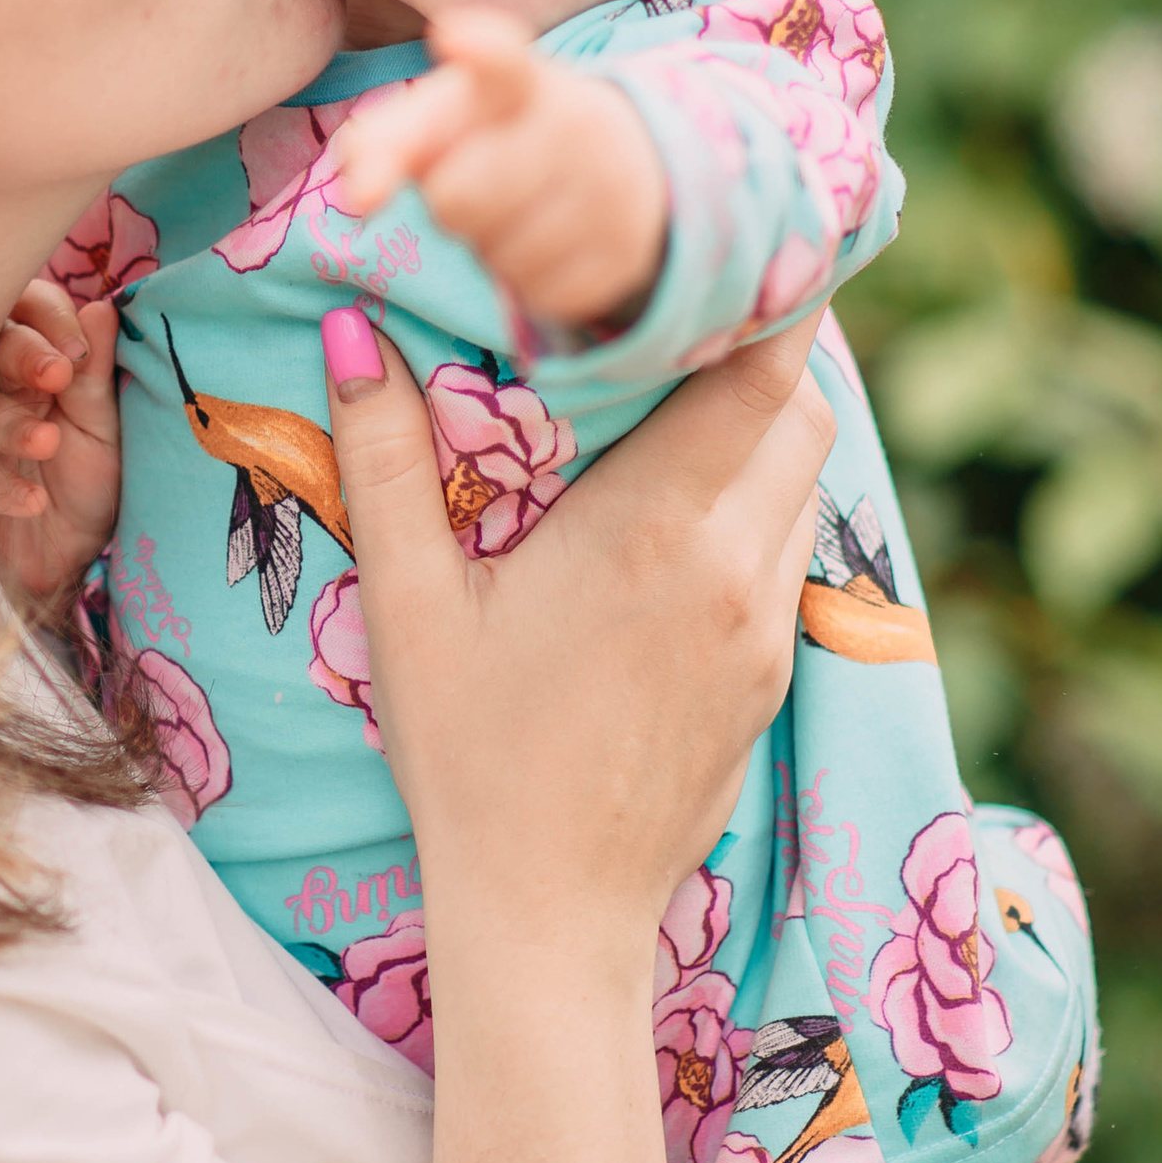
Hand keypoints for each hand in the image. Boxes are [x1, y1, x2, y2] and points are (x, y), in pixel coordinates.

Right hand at [0, 279, 120, 613]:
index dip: (47, 317)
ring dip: (9, 425)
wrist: (72, 557)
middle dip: (20, 357)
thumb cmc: (89, 482)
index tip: (75, 346)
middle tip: (55, 375)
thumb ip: (96, 373)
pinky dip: (0, 486)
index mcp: (33, 356)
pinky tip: (33, 499)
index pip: (25, 308)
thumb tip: (102, 309)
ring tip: (48, 441)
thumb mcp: (104, 427)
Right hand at [322, 309, 831, 993]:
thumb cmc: (469, 758)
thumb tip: (356, 332)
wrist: (551, 915)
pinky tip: (681, 503)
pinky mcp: (772, 674)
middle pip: (800, 406)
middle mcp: (737, 566)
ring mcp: (766, 625)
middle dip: (757, 346)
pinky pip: (788, 546)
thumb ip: (389, 458)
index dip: (754, 294)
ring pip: (805, 477)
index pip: (759, 367)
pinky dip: (757, 497)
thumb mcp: (411, 604)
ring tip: (678, 393)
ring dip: (760, 424)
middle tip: (683, 307)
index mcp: (659, 529)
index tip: (711, 247)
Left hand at [331, 9, 670, 336]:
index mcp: (521, 82)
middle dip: (449, 203)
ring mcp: (609, 191)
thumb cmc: (502, 135)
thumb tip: (360, 198)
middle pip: (458, 199)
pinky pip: (536, 293)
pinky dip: (525, 279)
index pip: (502, 64)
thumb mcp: (447, 117)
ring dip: (488, 246)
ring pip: (498, 256)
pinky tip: (547, 242)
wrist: (620, 162)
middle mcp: (575, 126)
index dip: (480, 50)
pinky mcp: (623, 255)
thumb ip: (387, 141)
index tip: (453, 36)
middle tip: (479, 181)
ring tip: (517, 210)